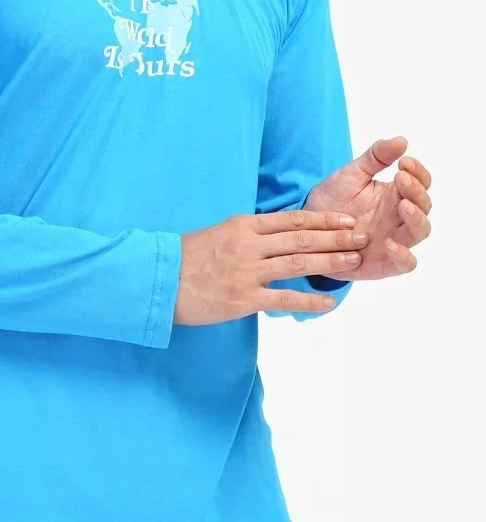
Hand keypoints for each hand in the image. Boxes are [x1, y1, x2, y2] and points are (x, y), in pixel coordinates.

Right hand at [174, 209, 369, 324]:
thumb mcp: (219, 233)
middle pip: (301, 238)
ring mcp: (246, 272)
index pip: (292, 219)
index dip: (323, 218)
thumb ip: (250, 234)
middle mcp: (248, 245)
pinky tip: (329, 303)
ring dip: (329, 262)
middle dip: (335, 237)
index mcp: (243, 226)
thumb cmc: (187, 257)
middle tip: (362, 236)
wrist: (158, 280)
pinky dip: (309, 301)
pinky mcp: (242, 298)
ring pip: (297, 263)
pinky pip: (283, 299)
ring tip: (354, 261)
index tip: (346, 218)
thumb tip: (280, 235)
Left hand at [303, 135, 431, 279]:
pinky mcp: (383, 264)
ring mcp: (394, 241)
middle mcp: (399, 218)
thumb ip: (375, 158)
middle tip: (400, 178)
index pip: (420, 183)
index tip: (405, 161)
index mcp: (395, 195)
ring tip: (403, 206)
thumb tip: (402, 140)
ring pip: (419, 232)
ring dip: (416, 219)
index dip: (418, 173)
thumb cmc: (332, 200)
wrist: (305, 229)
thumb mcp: (351, 175)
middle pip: (423, 206)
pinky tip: (390, 243)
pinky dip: (403, 256)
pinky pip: (404, 264)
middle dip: (416, 191)